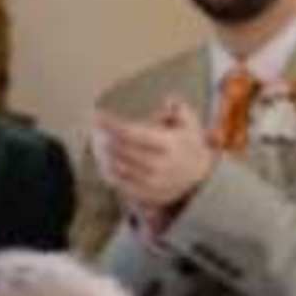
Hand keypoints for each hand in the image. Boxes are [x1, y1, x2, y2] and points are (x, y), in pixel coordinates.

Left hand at [89, 100, 215, 222]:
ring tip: (97, 143)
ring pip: (116, 167)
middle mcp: (159, 165)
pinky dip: (107, 171)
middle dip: (104, 138)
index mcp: (169, 144)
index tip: (98, 116)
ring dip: (103, 154)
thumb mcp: (189, 123)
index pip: (132, 133)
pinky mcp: (145, 195)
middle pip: (120, 149)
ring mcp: (152, 182)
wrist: (199, 179)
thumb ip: (179, 109)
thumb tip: (168, 100)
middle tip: (95, 129)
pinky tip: (104, 161)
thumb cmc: (188, 145)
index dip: (112, 124)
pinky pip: (119, 183)